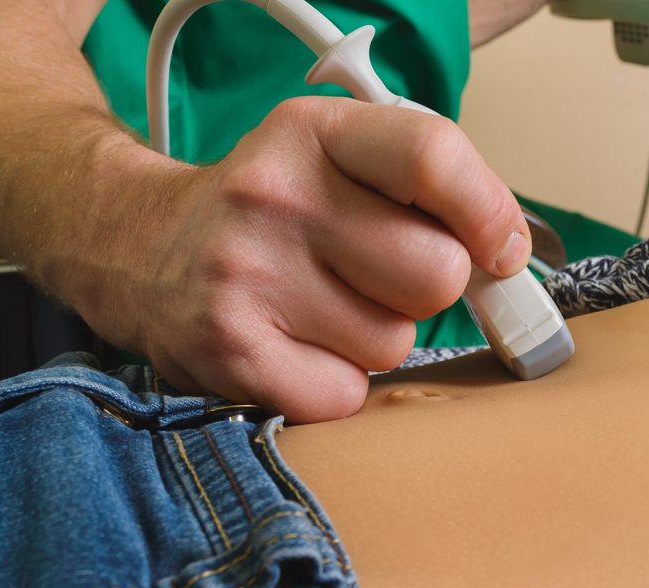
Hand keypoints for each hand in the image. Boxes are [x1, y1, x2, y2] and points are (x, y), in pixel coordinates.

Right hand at [108, 97, 530, 421]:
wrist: (137, 249)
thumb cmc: (267, 211)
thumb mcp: (336, 160)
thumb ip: (427, 191)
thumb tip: (511, 258)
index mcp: (313, 132)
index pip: (435, 159)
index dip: (489, 214)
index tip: (497, 248)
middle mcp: (275, 196)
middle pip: (437, 273)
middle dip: (426, 288)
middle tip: (377, 277)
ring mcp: (247, 277)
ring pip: (396, 343)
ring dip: (374, 337)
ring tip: (319, 308)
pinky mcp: (231, 353)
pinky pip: (349, 394)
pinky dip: (336, 383)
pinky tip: (295, 347)